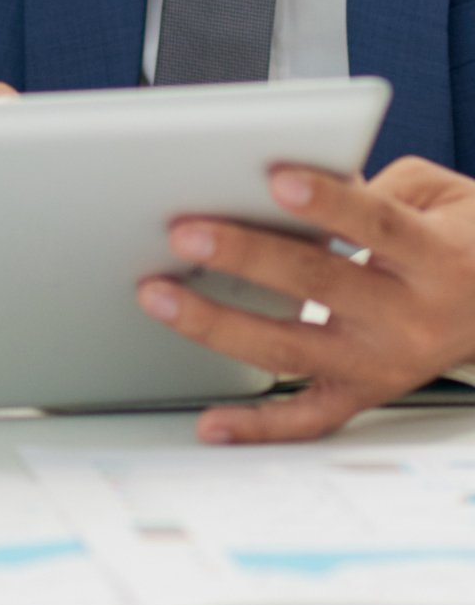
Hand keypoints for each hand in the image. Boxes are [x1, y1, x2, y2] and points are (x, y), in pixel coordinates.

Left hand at [135, 157, 474, 442]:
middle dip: (245, 254)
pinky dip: (258, 425)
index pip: (376, 223)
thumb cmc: (460, 239)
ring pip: (293, 348)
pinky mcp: (365, 393)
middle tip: (185, 231)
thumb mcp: (434, 194)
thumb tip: (291, 187)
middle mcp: (409, 316)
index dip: (328, 202)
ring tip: (160, 295)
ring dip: (219, 322)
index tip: (276, 179)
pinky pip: (308, 419)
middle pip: (318, 282)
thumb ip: (368, 185)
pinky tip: (212, 423)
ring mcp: (383, 363)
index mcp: (433, 256)